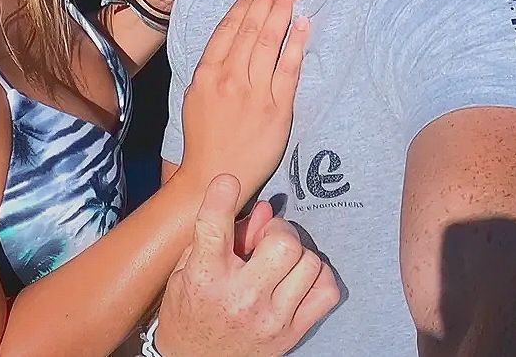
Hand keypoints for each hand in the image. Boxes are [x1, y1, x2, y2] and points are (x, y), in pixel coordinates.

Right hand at [155, 175, 338, 356]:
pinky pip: (327, 291)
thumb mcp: (188, 269)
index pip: (214, 227)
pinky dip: (318, 277)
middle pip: (283, 242)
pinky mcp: (291, 332)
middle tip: (267, 239)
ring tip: (281, 262)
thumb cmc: (189, 310)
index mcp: (205, 277)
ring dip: (298, 254)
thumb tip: (265, 209)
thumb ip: (222, 234)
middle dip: (278, 231)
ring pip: (309, 262)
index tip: (228, 182)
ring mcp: (271, 318)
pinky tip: (299, 278)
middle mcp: (240, 297)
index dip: (222, 195)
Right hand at [176, 0, 306, 207]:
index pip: (228, 30)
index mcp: (207, 73)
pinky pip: (290, 69)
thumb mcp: (195, 96)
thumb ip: (210, 68)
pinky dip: (297, 44)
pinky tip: (303, 25)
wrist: (216, 175)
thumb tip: (228, 39)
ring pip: (270, 43)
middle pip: (251, 30)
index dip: (244, 6)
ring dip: (281, 14)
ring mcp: (255, 93)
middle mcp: (230, 78)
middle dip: (266, 1)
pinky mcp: (278, 108)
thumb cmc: (204, 137)